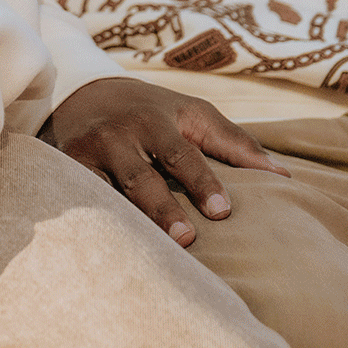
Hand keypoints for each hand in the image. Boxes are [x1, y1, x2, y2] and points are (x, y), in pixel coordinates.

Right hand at [41, 77, 286, 245]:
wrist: (82, 93)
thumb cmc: (153, 111)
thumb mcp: (193, 114)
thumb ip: (236, 143)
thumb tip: (283, 177)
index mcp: (154, 119)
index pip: (181, 153)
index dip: (202, 181)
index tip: (223, 211)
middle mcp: (117, 135)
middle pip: (140, 177)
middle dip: (162, 208)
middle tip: (187, 238)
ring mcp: (86, 156)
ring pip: (105, 193)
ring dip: (126, 222)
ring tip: (148, 254)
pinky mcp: (64, 173)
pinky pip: (78, 203)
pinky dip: (91, 224)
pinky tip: (106, 250)